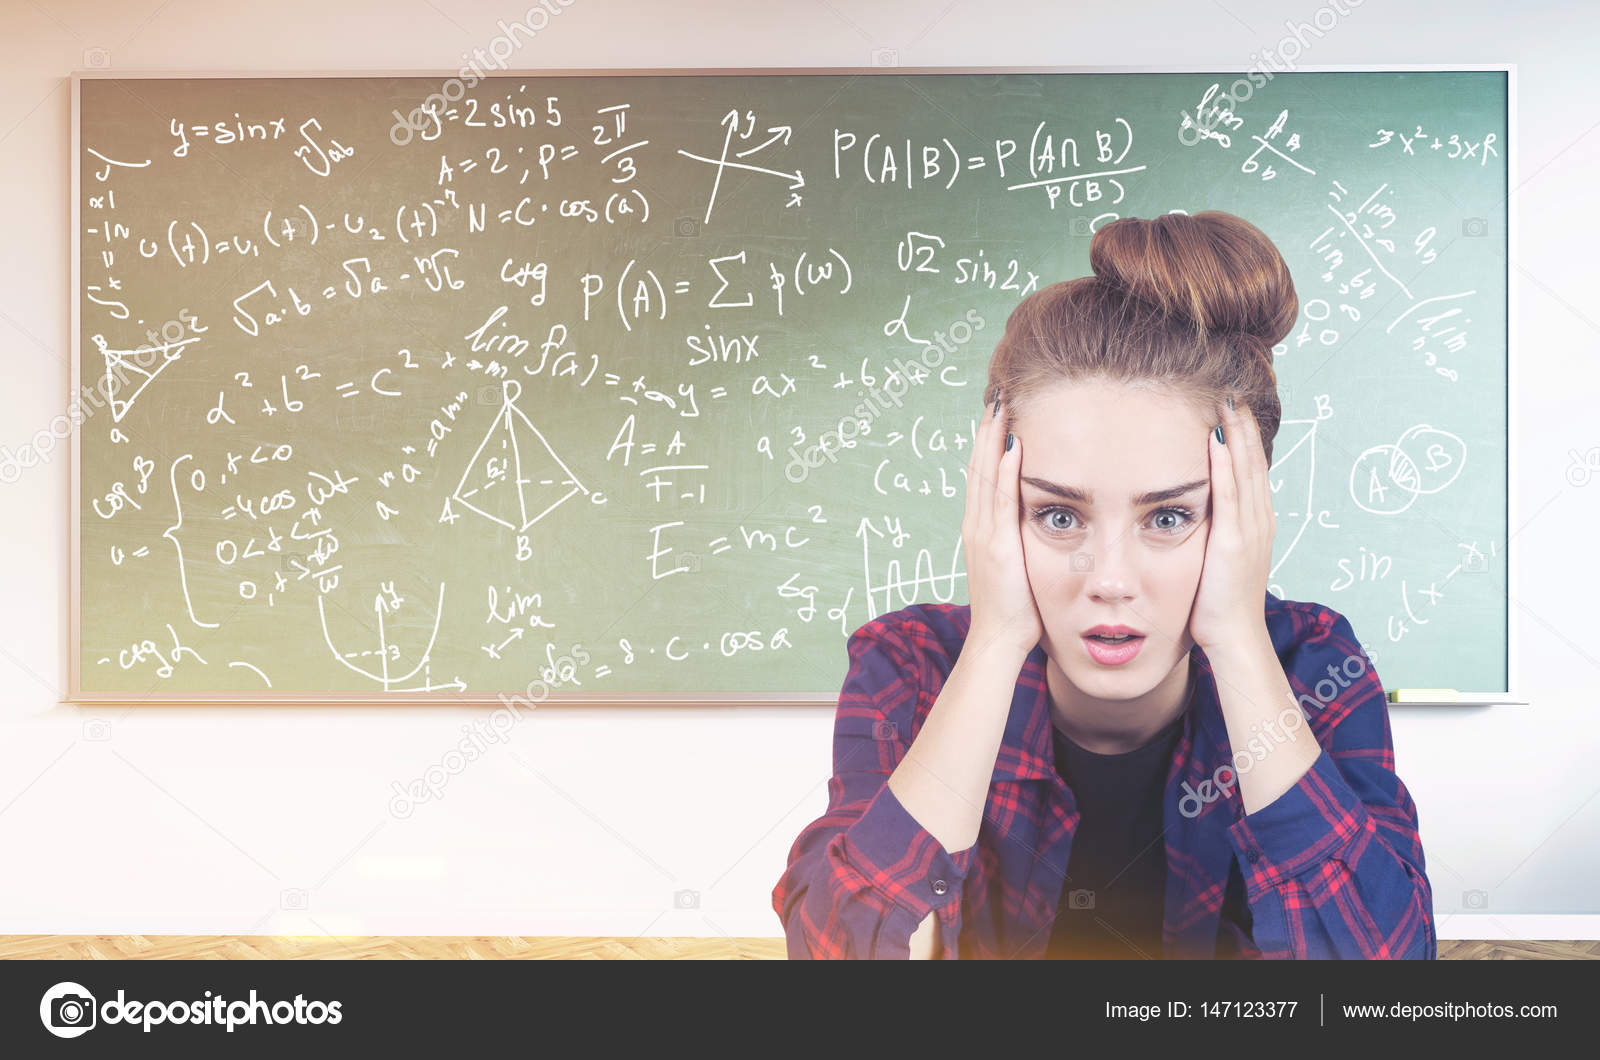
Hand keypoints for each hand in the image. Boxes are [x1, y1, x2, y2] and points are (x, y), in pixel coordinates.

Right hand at [962, 392, 1043, 657]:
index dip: (987, 442)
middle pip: (978, 466)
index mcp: (981, 528)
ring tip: (1001, 407)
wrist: (998, 640)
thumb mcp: (1016, 564)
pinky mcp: (997, 546)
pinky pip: (1000, 500)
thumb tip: (1040, 517)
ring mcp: (983, 534)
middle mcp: (976, 525)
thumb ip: (1020, 538)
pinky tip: (1012, 445)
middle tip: (997, 395)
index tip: (999, 413)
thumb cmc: (1014, 607)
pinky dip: (1004, 470)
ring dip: (992, 439)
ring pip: (984, 476)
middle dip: (987, 430)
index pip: (982, 475)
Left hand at [1190, 398, 1275, 652]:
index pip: (1252, 470)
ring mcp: (1249, 530)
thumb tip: (1200, 514)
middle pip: (1253, 462)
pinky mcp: (1232, 542)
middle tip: (1232, 393)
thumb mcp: (1220, 559)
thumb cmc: (1220, 604)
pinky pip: (1229, 495)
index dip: (1245, 438)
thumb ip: (1215, 533)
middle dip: (1243, 427)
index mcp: (1256, 524)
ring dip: (1236, 436)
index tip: (1234, 410)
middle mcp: (1259, 521)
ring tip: (1227, 404)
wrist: (1233, 637)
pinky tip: (1216, 441)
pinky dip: (1224, 465)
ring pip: (1244, 472)